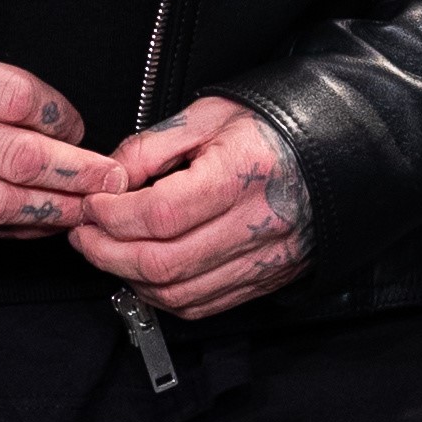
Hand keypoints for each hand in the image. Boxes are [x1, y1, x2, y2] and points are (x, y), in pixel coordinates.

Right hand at [0, 24, 118, 240]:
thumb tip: (32, 103)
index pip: (15, 98)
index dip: (61, 115)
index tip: (79, 124)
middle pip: (18, 157)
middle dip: (76, 172)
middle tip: (113, 179)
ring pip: (1, 203)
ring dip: (54, 210)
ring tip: (89, 208)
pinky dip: (13, 231)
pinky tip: (42, 225)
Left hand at [69, 96, 312, 319]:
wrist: (337, 151)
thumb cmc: (273, 126)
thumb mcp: (208, 115)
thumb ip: (151, 147)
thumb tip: (108, 179)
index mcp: (244, 173)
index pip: (160, 213)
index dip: (112, 215)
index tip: (92, 205)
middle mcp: (258, 224)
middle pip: (164, 262)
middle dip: (108, 252)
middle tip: (84, 234)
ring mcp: (265, 259)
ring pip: (180, 293)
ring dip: (130, 279)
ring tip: (106, 252)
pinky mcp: (266, 280)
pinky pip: (203, 305)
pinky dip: (162, 296)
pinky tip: (142, 273)